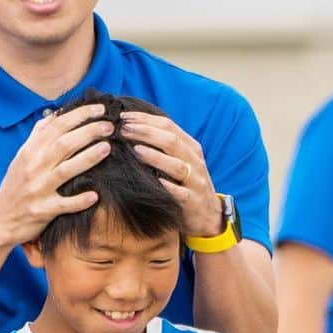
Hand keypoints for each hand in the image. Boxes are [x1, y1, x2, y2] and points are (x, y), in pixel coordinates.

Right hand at [0, 103, 113, 246]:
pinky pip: (64, 205)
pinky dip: (79, 200)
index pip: (56, 126)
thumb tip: (53, 115)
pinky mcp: (43, 210)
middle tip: (110, 126)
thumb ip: (37, 136)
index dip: (79, 115)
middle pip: (64, 144)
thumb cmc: (15, 185)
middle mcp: (34, 167)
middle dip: (88, 132)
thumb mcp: (21, 157)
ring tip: (107, 148)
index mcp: (31, 151)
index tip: (99, 109)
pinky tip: (94, 195)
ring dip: (87, 158)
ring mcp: (39, 189)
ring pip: (65, 170)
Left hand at [120, 112, 223, 236]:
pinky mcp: (194, 202)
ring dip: (156, 157)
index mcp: (190, 147)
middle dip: (146, 133)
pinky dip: (170, 187)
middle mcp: (194, 161)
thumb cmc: (186, 185)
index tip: (123, 117)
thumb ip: (162, 146)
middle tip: (124, 130)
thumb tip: (132, 128)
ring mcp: (196, 182)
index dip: (145, 119)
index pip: (168, 125)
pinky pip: (182, 194)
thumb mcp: (179, 160)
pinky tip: (157, 182)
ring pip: (177, 165)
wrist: (208, 215)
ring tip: (136, 150)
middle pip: (171, 141)